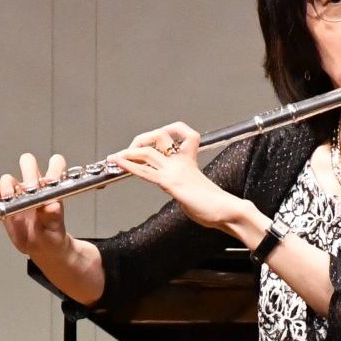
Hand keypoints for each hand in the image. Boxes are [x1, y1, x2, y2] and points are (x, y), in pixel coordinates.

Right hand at [0, 151, 71, 263]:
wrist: (40, 247)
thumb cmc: (51, 235)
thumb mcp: (55, 227)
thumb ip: (53, 216)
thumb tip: (53, 206)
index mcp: (51, 188)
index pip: (56, 164)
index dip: (53, 168)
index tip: (49, 182)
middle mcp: (33, 186)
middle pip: (28, 164)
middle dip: (28, 174)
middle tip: (29, 190)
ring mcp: (17, 192)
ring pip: (9, 178)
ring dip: (7, 186)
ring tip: (9, 199)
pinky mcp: (4, 202)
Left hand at [108, 123, 243, 229]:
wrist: (225, 210)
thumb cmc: (214, 205)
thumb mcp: (196, 188)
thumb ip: (185, 184)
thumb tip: (180, 191)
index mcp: (189, 159)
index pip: (180, 131)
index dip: (166, 130)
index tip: (150, 141)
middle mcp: (181, 160)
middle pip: (158, 136)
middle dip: (139, 141)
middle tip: (127, 152)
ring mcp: (176, 170)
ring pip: (148, 151)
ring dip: (128, 152)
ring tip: (115, 158)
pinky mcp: (171, 183)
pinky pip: (146, 171)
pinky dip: (129, 165)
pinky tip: (118, 163)